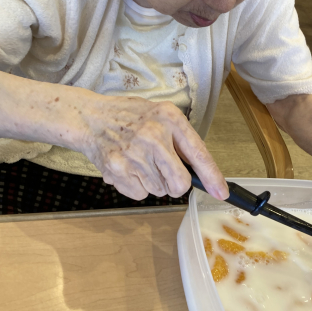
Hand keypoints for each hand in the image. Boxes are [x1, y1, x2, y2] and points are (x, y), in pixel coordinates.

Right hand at [77, 95, 228, 201]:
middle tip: (164, 172)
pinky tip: (127, 168)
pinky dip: (135, 187)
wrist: (90, 118)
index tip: (221, 193)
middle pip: (180, 183)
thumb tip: (201, 173)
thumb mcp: (159, 115)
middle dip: (176, 185)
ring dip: (152, 183)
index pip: (198, 153)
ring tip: (138, 162)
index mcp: (170, 118)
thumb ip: (179, 140)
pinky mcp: (118, 168)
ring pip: (159, 191)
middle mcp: (154, 135)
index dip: (212, 177)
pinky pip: (139, 194)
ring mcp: (135, 153)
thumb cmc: (128, 117)